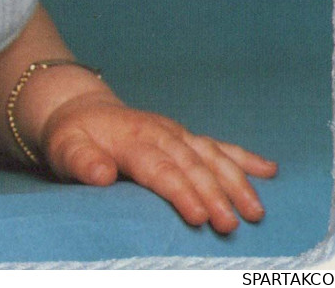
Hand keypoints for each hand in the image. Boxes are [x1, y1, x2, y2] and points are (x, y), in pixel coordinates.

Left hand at [38, 93, 277, 232]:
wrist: (81, 109)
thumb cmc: (73, 137)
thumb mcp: (65, 148)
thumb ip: (82, 162)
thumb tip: (102, 175)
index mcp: (132, 139)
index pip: (160, 168)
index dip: (180, 191)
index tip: (198, 216)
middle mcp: (160, 133)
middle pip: (192, 165)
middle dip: (214, 194)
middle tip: (232, 224)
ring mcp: (176, 133)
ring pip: (212, 155)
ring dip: (236, 181)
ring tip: (256, 210)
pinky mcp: (185, 137)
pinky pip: (218, 145)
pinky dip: (244, 157)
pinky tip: (269, 171)